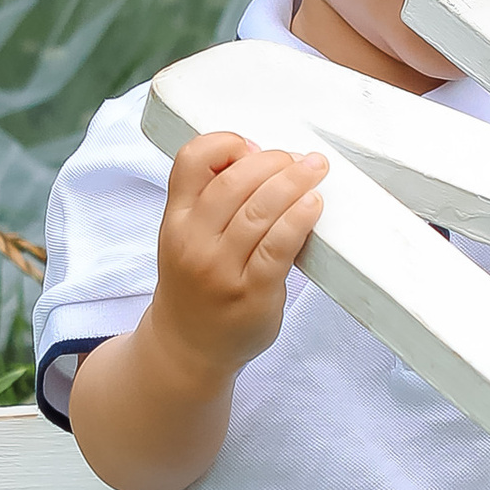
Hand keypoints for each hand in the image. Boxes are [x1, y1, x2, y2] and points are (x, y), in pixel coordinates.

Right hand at [151, 127, 328, 380]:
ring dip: (293, 182)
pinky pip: (280, 246)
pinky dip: (300, 218)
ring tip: (313, 172)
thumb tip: (259, 158)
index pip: (191, 161)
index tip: (251, 147)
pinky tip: (314, 204)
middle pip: (234, 181)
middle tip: (297, 160)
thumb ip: (210, 198)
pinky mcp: (252, 293)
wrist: (188, 346)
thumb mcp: (184, 236)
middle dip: (273, 161)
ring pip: (260, 209)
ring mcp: (221, 270)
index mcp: (175, 220)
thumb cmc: (195, 285)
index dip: (225, 143)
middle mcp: (193, 242)